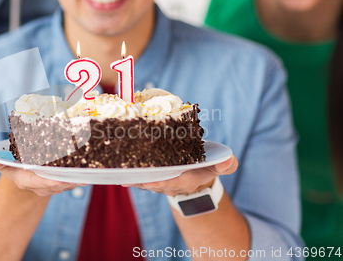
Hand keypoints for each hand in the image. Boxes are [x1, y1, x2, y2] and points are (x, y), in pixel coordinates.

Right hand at [0, 151, 84, 196]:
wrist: (24, 168)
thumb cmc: (12, 163)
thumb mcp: (0, 161)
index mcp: (26, 180)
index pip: (39, 183)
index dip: (51, 181)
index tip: (62, 178)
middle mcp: (40, 185)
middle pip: (57, 183)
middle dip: (68, 178)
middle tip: (81, 172)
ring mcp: (53, 183)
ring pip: (67, 181)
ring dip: (77, 175)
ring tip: (87, 167)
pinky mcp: (63, 179)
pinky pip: (72, 177)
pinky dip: (79, 171)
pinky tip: (88, 165)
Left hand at [123, 155, 237, 195]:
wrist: (196, 173)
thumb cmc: (207, 165)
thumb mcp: (219, 165)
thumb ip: (225, 165)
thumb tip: (229, 162)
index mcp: (187, 180)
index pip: (173, 183)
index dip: (161, 182)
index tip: (150, 179)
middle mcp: (171, 184)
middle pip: (154, 182)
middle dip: (141, 179)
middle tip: (127, 172)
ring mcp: (160, 182)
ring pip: (144, 180)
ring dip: (132, 176)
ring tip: (119, 171)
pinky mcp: (151, 177)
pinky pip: (139, 176)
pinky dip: (130, 173)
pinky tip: (117, 169)